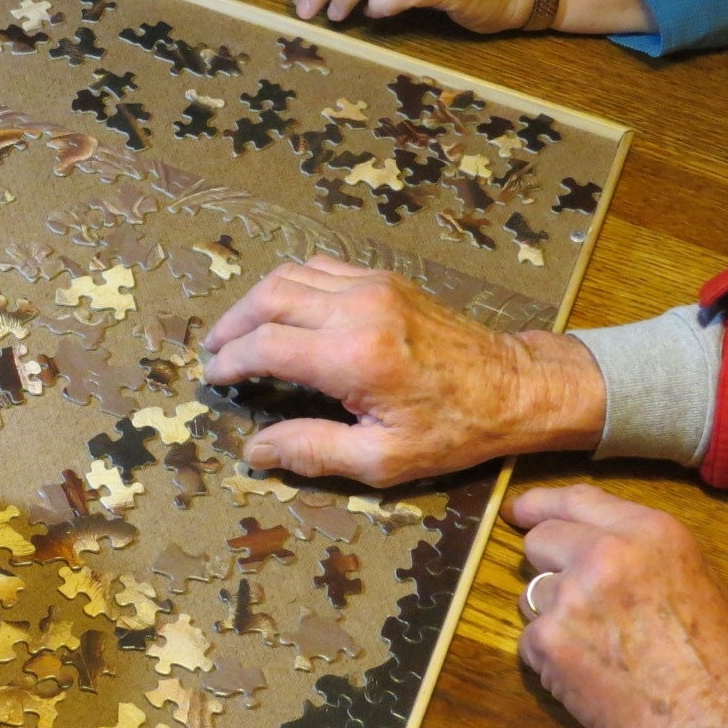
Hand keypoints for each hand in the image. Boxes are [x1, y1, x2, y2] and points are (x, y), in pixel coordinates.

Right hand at [202, 256, 603, 487]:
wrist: (514, 386)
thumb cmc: (453, 430)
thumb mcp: (382, 459)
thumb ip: (312, 451)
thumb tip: (254, 450)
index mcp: (354, 357)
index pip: (265, 346)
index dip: (230, 362)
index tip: (215, 379)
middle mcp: (358, 309)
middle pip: (269, 298)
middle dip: (232, 325)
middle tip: (214, 352)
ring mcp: (372, 286)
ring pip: (290, 275)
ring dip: (255, 301)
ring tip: (237, 330)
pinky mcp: (384, 279)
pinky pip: (320, 268)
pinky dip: (289, 285)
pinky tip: (281, 310)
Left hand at [511, 484, 727, 727]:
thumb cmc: (721, 666)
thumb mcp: (698, 581)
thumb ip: (642, 552)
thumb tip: (598, 542)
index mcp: (651, 533)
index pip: (576, 498)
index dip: (541, 504)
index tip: (520, 511)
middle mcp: (605, 554)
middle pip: (540, 541)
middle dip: (549, 565)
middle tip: (575, 598)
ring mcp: (570, 596)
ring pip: (532, 593)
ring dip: (551, 615)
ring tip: (599, 648)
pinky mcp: (547, 640)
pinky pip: (530, 639)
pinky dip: (550, 657)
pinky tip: (589, 675)